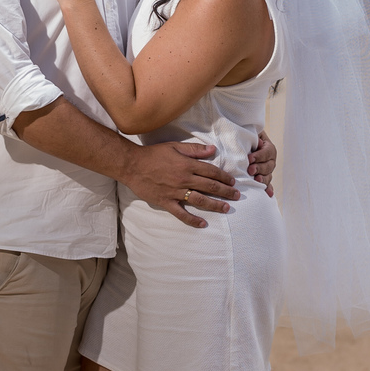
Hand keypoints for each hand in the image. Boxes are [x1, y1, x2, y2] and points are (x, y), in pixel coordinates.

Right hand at [121, 139, 238, 229]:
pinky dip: (192, 219)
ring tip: (226, 208)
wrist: (132, 165)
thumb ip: (194, 149)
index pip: (211, 171)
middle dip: (225, 192)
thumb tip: (212, 149)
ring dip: (215, 205)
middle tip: (237, 196)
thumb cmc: (153, 154)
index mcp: (187, 165)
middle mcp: (184, 179)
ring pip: (200, 200)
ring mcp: (175, 192)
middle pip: (209, 186)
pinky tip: (203, 224)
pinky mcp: (166, 202)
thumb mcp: (174, 146)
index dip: (224, 177)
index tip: (232, 182)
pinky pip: (181, 213)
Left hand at [248, 127, 276, 197]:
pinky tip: (269, 194)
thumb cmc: (245, 136)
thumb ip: (252, 136)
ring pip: (268, 176)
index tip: (249, 158)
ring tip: (257, 180)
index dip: (259, 156)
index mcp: (268, 147)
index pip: (267, 152)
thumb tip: (257, 142)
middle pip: (269, 165)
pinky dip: (268, 189)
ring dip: (263, 179)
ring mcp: (267, 170)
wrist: (243, 142)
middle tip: (250, 170)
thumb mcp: (249, 133)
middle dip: (259, 168)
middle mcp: (270, 160)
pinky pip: (268, 184)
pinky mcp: (263, 178)